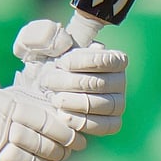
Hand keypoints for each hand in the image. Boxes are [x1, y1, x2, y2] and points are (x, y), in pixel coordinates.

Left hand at [13, 20, 127, 136]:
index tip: (60, 63)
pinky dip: (80, 121)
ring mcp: (118, 104)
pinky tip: (62, 115)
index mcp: (114, 58)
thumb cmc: (46, 62)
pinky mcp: (111, 124)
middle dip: (69, 83)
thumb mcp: (39, 42)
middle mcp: (120, 81)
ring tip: (53, 98)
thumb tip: (65, 42)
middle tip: (48, 82)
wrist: (44, 91)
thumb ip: (46, 34)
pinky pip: (102, 126)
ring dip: (71, 101)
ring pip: (99, 104)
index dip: (82, 62)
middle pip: (99, 83)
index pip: (108, 60)